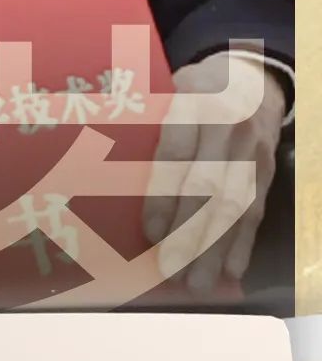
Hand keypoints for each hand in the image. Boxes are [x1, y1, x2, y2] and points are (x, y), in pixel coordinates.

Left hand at [143, 53, 284, 296]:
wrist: (250, 78)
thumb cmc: (189, 92)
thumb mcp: (163, 90)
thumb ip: (138, 122)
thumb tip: (92, 172)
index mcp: (192, 99)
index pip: (177, 151)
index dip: (163, 195)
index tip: (149, 232)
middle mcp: (226, 124)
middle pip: (208, 185)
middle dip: (190, 232)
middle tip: (171, 269)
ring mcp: (251, 148)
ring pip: (234, 203)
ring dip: (216, 247)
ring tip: (197, 282)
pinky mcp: (267, 168)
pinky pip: (256, 208)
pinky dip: (243, 243)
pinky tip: (231, 271)